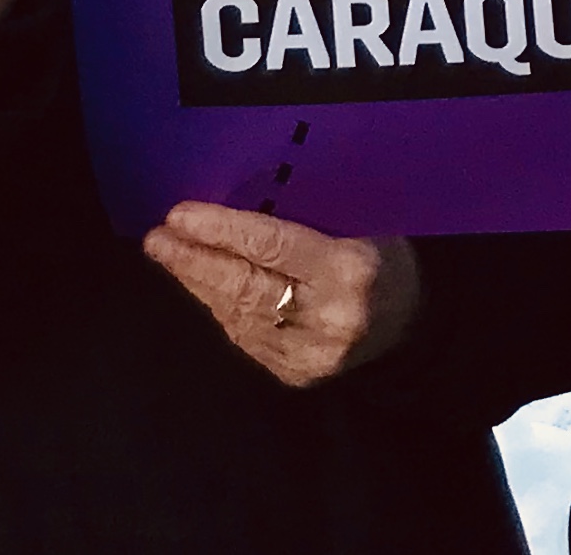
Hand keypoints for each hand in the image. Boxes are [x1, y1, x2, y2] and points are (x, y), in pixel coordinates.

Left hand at [143, 202, 421, 388]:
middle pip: (246, 286)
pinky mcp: (297, 376)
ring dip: (199, 284)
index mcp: (347, 267)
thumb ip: (305, 214)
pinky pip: (247, 337)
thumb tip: (235, 195)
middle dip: (194, 261)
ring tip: (168, 255)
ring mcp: (311, 355)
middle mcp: (327, 317)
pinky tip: (202, 285)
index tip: (180, 214)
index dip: (220, 230)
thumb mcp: (358, 219)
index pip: (271, 245)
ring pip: (239, 315)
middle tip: (157, 238)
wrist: (413, 322)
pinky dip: (221, 308)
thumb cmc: (382, 252)